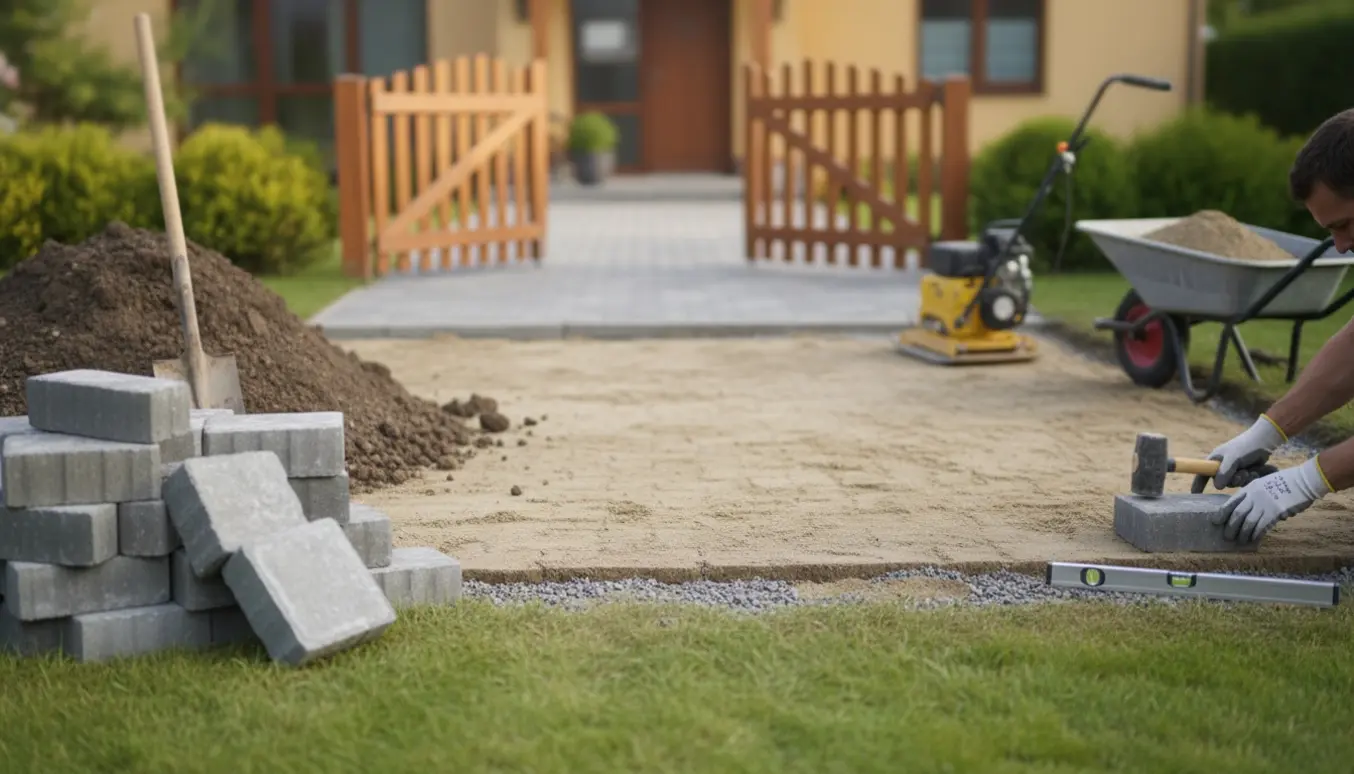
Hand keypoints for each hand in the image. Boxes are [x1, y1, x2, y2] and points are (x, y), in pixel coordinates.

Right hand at [1191, 414, 1286, 492]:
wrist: (1264, 441)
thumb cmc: (1245, 447)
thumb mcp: (1233, 459)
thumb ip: (1224, 473)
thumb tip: (1217, 487)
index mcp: (1214, 460)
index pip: (1202, 474)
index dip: (1198, 485)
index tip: (1195, 495)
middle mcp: (1221, 465)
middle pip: (1221, 482)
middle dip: (1231, 480)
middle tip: (1240, 474)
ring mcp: (1233, 469)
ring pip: (1233, 483)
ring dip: (1242, 479)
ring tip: (1248, 471)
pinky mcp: (1243, 471)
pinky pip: (1243, 482)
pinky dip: (1249, 478)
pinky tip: (1254, 471)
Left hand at [1211, 457, 1331, 542]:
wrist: (1304, 480)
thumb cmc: (1287, 483)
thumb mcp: (1265, 484)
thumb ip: (1256, 496)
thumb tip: (1251, 511)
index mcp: (1250, 488)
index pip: (1231, 502)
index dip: (1222, 513)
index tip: (1215, 521)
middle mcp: (1254, 496)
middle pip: (1237, 514)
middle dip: (1230, 527)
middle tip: (1227, 536)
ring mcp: (1264, 504)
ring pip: (1247, 522)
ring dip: (1242, 533)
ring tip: (1239, 540)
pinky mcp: (1275, 512)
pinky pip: (1261, 526)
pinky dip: (1256, 534)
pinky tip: (1253, 539)